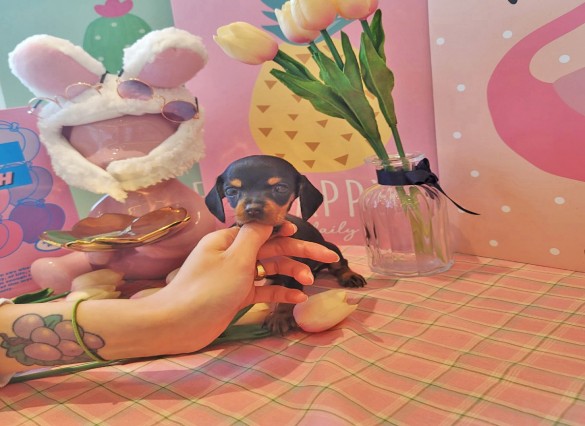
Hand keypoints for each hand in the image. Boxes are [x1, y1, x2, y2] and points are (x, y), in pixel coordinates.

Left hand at [159, 221, 338, 317]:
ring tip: (309, 282)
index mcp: (230, 238)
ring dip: (291, 272)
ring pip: (270, 268)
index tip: (305, 234)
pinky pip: (264, 289)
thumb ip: (256, 235)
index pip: (264, 229)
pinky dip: (280, 290)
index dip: (287, 230)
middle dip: (301, 252)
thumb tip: (270, 217)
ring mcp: (237, 275)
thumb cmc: (207, 288)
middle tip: (330, 257)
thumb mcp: (235, 258)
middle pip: (273, 248)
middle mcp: (234, 253)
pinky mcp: (238, 295)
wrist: (178, 324)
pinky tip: (297, 297)